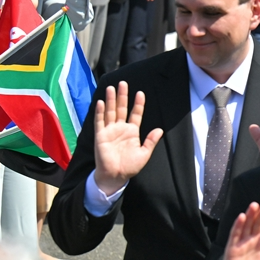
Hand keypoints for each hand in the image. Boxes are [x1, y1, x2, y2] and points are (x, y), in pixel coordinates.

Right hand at [93, 82, 163, 196]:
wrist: (116, 176)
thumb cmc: (130, 166)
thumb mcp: (144, 153)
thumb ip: (151, 141)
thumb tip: (160, 129)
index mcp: (132, 131)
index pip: (135, 114)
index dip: (138, 104)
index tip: (140, 93)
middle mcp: (120, 128)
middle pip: (122, 108)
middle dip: (123, 96)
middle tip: (123, 83)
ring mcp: (110, 131)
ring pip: (110, 112)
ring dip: (111, 100)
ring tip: (111, 88)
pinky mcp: (100, 136)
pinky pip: (100, 122)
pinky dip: (100, 112)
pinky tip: (101, 102)